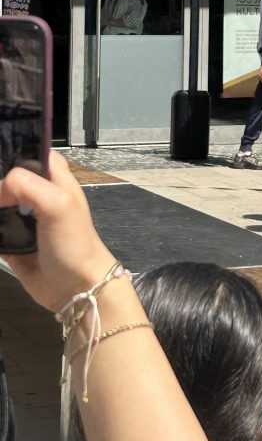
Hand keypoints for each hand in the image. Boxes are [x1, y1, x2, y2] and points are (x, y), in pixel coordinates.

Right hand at [0, 151, 115, 312]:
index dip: (12, 154)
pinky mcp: (11, 241)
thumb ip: (26, 185)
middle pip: (7, 178)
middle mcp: (37, 194)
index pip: (30, 152)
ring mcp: (23, 218)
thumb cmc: (74, 242)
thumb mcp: (57, 204)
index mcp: (54, 178)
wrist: (76, 289)